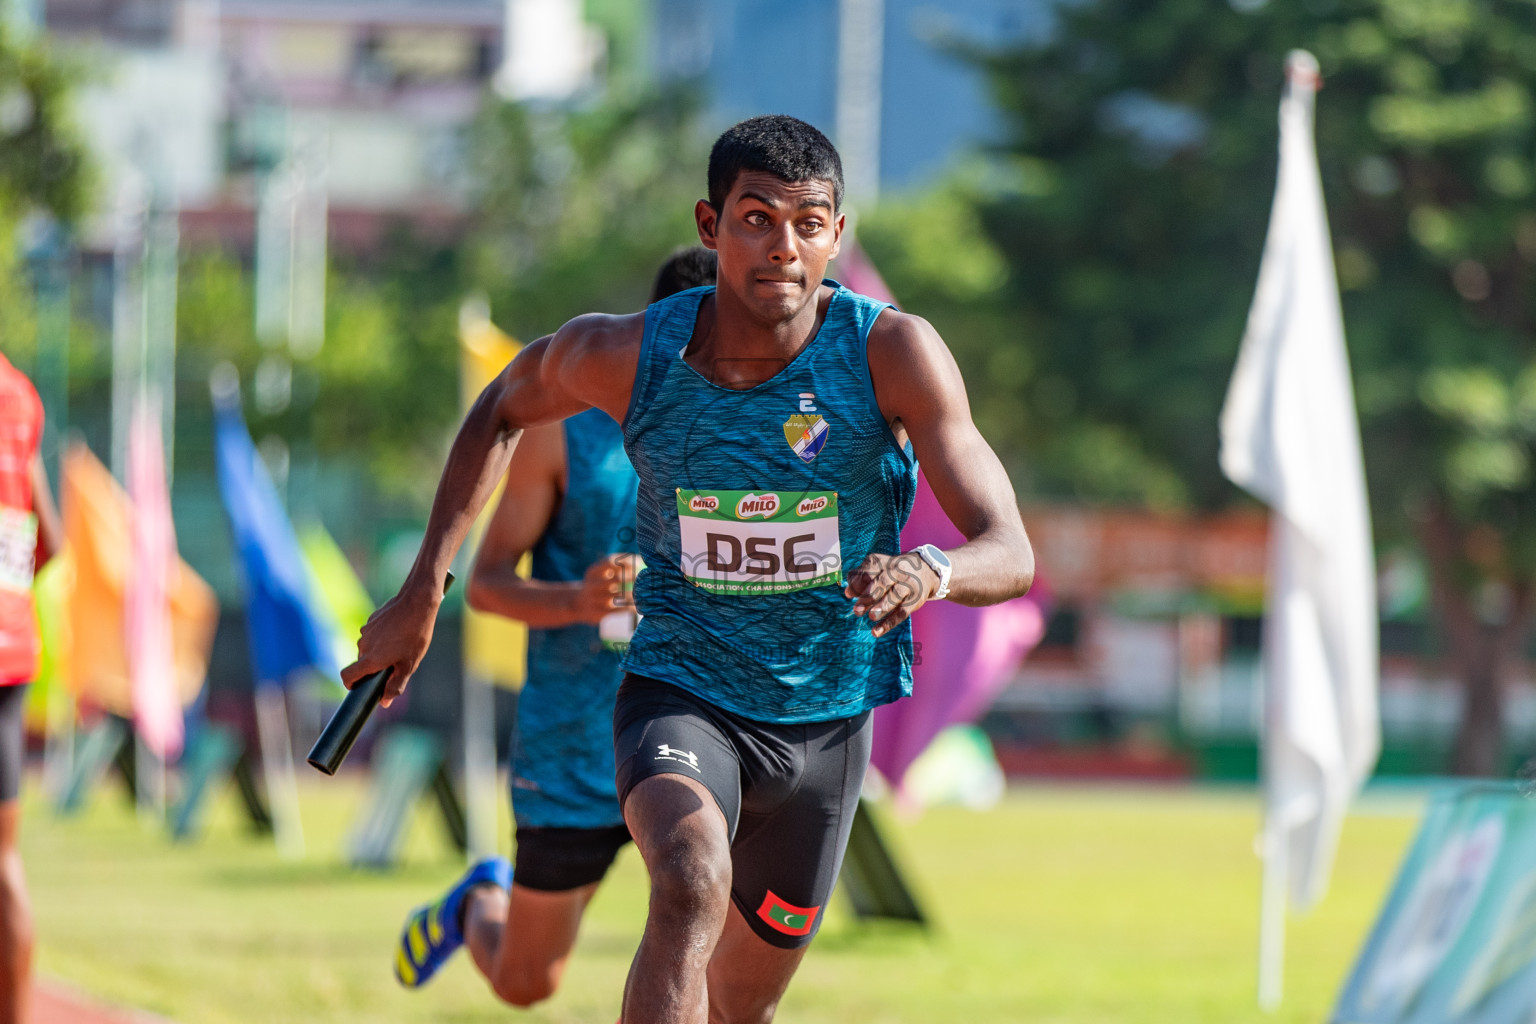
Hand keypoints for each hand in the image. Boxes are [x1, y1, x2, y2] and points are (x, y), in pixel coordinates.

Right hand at [341, 579, 443, 706]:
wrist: (417, 603)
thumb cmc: (415, 636)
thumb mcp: (409, 665)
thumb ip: (395, 685)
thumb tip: (384, 702)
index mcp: (370, 659)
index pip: (347, 677)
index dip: (350, 685)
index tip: (358, 687)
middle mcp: (363, 646)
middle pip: (362, 663)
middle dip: (375, 666)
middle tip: (397, 662)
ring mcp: (365, 631)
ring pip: (369, 648)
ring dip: (380, 650)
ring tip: (401, 644)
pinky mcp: (371, 620)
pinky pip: (373, 634)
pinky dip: (382, 637)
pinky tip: (399, 631)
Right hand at [573, 553, 640, 623]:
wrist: (577, 604)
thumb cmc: (596, 585)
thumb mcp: (599, 572)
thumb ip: (616, 566)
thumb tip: (640, 559)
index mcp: (592, 572)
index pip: (612, 562)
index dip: (628, 562)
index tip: (640, 564)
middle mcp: (591, 585)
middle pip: (618, 579)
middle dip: (635, 578)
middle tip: (646, 579)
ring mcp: (593, 601)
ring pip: (620, 596)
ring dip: (635, 594)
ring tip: (645, 593)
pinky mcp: (598, 614)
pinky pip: (619, 610)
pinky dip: (631, 607)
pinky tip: (638, 605)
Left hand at [844, 551, 938, 637]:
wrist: (926, 570)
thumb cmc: (893, 572)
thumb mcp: (879, 568)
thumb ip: (861, 577)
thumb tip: (848, 592)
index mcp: (884, 563)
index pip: (869, 571)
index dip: (857, 583)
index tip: (849, 594)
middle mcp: (896, 571)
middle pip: (882, 583)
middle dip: (868, 596)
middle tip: (857, 610)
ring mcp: (907, 585)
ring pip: (894, 596)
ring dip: (882, 607)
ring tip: (871, 616)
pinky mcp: (915, 600)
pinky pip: (901, 613)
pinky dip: (888, 623)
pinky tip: (876, 632)